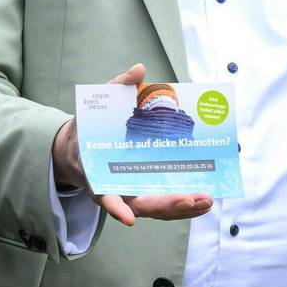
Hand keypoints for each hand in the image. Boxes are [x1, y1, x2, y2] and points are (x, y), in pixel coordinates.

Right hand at [50, 64, 214, 226]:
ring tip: (206, 201)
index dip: (115, 206)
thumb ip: (117, 88)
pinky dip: (182, 207)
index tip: (126, 217)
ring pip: (157, 209)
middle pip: (140, 205)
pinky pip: (164, 205)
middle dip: (166, 205)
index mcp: (97, 173)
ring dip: (182, 208)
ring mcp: (131, 195)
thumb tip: (138, 69)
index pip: (105, 194)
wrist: (80, 151)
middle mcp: (115, 189)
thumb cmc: (90, 129)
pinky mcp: (145, 194)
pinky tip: (203, 204)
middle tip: (190, 198)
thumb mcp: (98, 106)